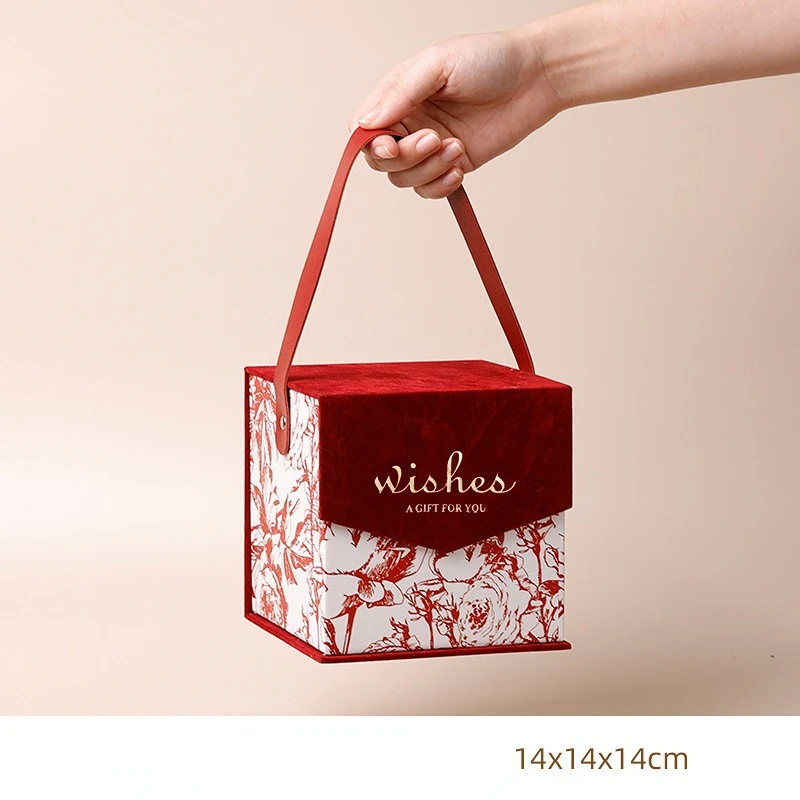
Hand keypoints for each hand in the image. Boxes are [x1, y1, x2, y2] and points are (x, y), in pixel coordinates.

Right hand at [349, 29, 563, 197]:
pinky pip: (430, 189)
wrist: (534, 78)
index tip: (391, 145)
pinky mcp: (452, 164)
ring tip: (456, 147)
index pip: (364, 130)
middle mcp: (409, 122)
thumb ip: (400, 93)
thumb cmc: (489, 59)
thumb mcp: (437, 63)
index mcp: (398, 95)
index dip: (370, 145)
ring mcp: (430, 146)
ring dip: (428, 169)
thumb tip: (365, 123)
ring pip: (405, 178)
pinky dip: (440, 186)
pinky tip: (459, 168)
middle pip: (381, 160)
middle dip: (405, 157)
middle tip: (434, 139)